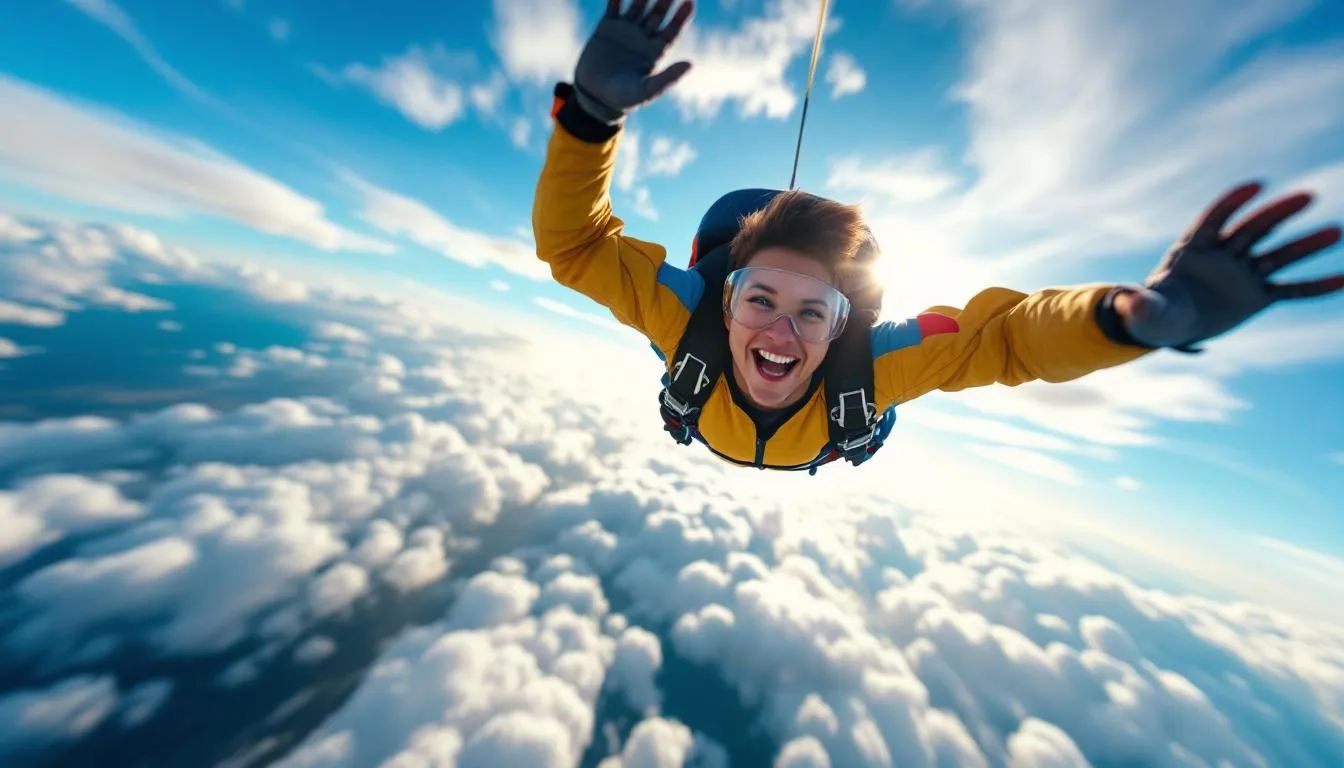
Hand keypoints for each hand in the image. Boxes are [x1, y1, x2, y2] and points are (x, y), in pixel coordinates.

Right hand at [573, 0, 694, 124]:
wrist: (594, 96)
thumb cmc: (623, 98)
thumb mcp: (647, 90)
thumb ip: (668, 78)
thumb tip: (690, 65)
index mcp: (655, 51)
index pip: (672, 30)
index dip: (682, 17)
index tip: (690, 2)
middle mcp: (642, 38)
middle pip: (657, 14)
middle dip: (664, 1)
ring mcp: (625, 31)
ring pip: (638, 7)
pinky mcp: (606, 28)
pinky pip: (613, 8)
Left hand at [1119, 181, 1343, 350]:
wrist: (1168, 326)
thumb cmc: (1152, 313)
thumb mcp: (1144, 311)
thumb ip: (1140, 303)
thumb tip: (1124, 299)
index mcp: (1191, 250)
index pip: (1214, 220)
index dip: (1232, 203)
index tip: (1255, 185)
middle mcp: (1222, 256)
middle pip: (1252, 229)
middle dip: (1277, 213)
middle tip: (1307, 197)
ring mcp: (1242, 274)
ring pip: (1277, 254)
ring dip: (1305, 244)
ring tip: (1336, 231)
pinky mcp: (1257, 295)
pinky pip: (1289, 289)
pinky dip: (1315, 286)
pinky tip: (1343, 278)